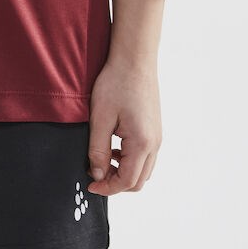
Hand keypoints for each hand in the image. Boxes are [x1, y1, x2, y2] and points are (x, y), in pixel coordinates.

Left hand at [85, 55, 161, 194]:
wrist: (134, 60)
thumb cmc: (116, 84)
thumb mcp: (100, 118)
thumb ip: (98, 150)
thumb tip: (98, 175)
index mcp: (142, 143)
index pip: (127, 181)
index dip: (107, 188)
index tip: (90, 185)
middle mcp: (154, 143)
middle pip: (138, 181)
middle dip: (116, 183)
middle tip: (95, 174)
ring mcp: (157, 136)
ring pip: (144, 170)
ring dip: (124, 172)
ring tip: (102, 159)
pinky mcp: (154, 129)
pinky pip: (146, 156)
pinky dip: (130, 160)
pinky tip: (114, 147)